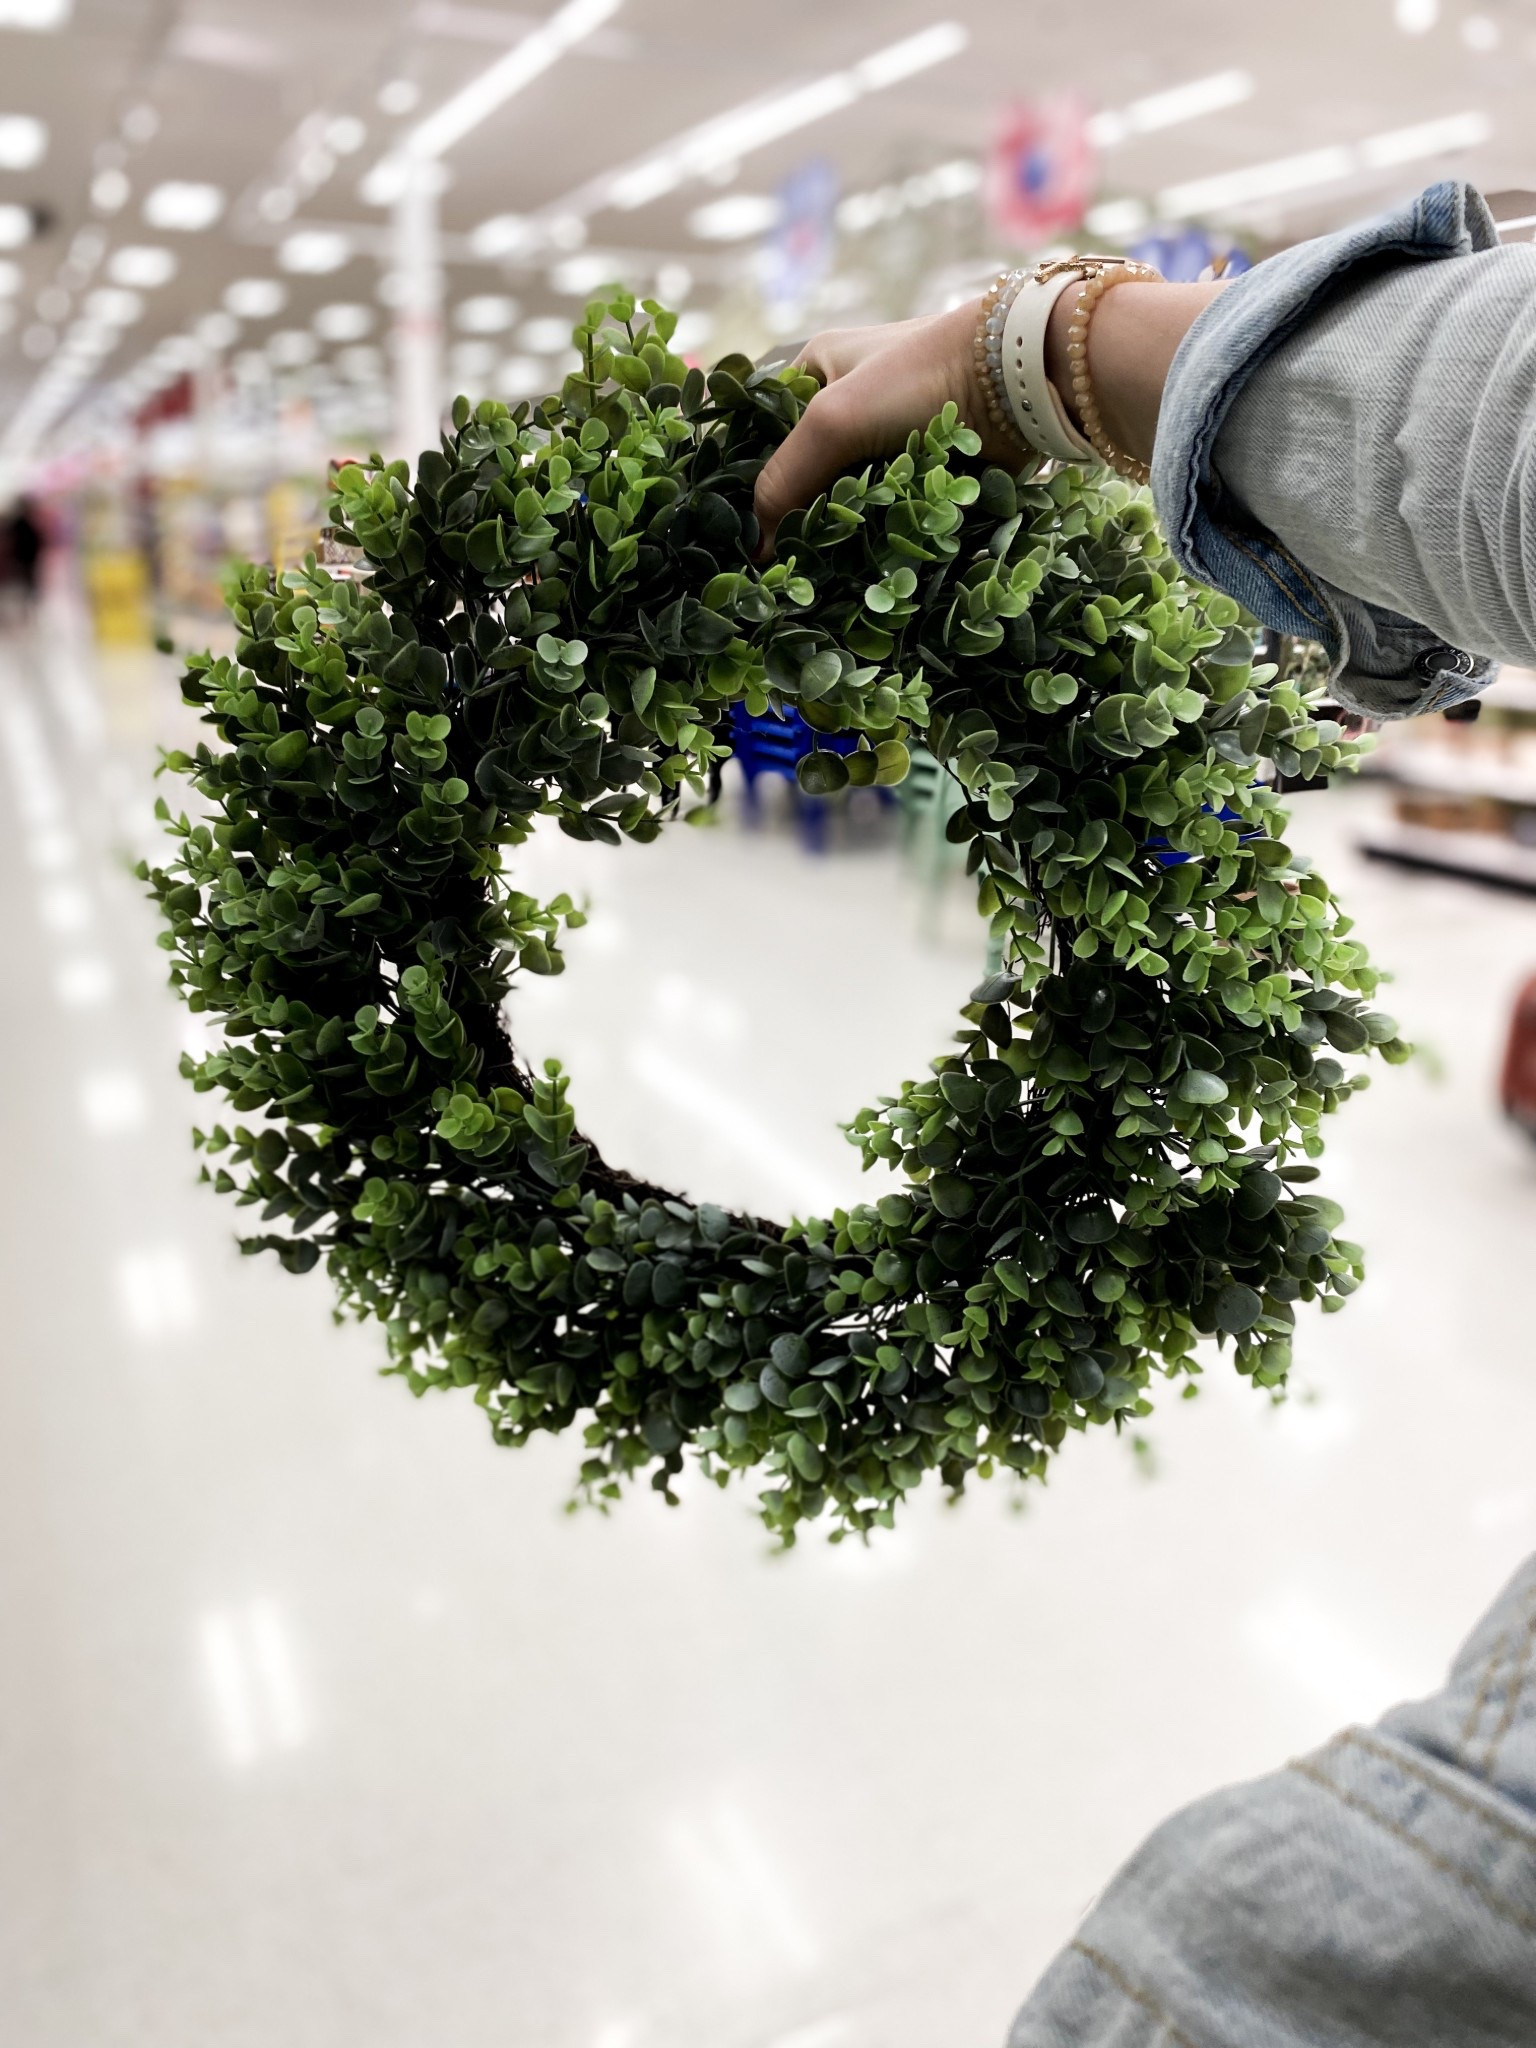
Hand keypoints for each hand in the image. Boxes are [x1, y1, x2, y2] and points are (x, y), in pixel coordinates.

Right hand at [752, 278, 1230, 549]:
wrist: (1023, 379)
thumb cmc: (920, 379)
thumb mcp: (834, 421)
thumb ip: (785, 479)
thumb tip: (756, 548)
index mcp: (817, 370)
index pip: (760, 431)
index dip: (746, 480)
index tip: (737, 535)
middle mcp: (851, 402)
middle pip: (806, 473)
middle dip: (796, 517)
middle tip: (777, 570)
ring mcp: (892, 439)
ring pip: (847, 500)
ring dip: (839, 536)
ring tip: (816, 579)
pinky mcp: (929, 471)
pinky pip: (891, 514)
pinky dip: (879, 539)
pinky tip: (860, 570)